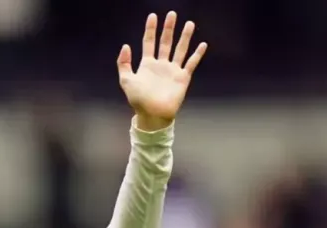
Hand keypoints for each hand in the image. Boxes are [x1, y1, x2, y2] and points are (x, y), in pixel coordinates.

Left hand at [117, 11, 206, 130]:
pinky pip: (191, 63)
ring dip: (184, 37)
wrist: (152, 114)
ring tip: (189, 24)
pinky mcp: (182, 78)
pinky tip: (202, 44)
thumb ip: (124, 63)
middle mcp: (161, 65)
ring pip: (180, 49)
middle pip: (165, 42)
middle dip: (168, 28)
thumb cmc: (138, 100)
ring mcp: (172, 70)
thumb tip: (126, 45)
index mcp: (147, 64)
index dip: (150, 29)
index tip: (153, 16)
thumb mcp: (126, 80)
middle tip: (172, 14)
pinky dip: (197, 54)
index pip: (149, 42)